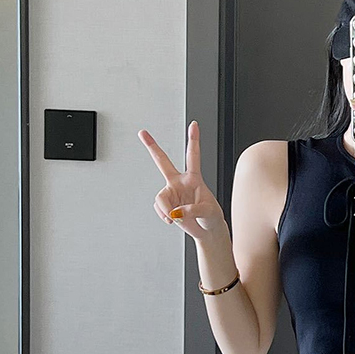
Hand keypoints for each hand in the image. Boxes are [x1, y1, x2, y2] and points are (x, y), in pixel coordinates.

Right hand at [138, 121, 226, 240]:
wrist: (206, 229)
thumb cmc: (211, 217)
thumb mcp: (208, 211)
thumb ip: (192, 210)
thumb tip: (176, 212)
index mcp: (194, 178)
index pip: (193, 156)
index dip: (193, 140)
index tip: (194, 124)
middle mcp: (180, 182)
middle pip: (163, 162)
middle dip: (152, 147)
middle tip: (142, 133)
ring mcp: (171, 193)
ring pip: (161, 198)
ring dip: (167, 210)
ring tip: (177, 218)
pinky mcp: (166, 204)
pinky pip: (160, 209)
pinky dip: (165, 216)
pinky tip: (173, 219)